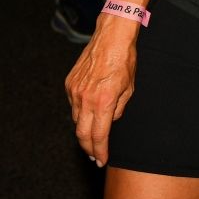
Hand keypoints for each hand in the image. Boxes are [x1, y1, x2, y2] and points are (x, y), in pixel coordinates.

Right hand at [65, 17, 138, 164]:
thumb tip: (110, 121)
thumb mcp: (129, 88)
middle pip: (81, 134)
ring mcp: (74, 91)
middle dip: (88, 148)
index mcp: (103, 102)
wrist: (111, 38)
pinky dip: (80, 112)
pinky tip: (88, 113)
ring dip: (84, 130)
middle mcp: (85, 99)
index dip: (100, 151)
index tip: (101, 160)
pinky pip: (73, 104)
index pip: (99, 135)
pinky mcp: (69, 84)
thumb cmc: (124, 60)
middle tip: (95, 157)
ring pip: (76, 120)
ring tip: (93, 137)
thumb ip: (118, 109)